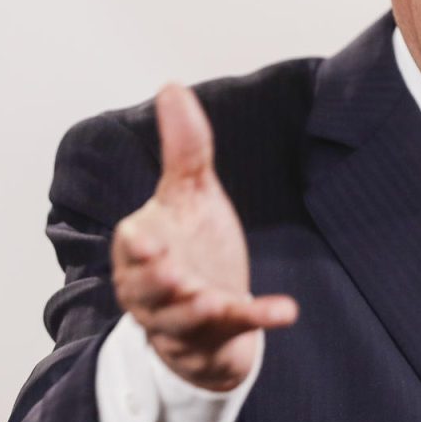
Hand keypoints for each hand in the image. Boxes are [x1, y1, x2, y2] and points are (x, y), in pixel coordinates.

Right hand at [112, 83, 297, 389]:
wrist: (210, 309)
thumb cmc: (190, 245)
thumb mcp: (190, 194)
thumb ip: (184, 147)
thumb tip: (171, 85)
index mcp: (144, 248)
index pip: (133, 242)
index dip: (140, 244)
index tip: (148, 240)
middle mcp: (153, 287)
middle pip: (148, 287)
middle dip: (158, 281)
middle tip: (173, 273)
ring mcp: (182, 317)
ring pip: (182, 317)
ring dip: (197, 309)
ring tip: (214, 301)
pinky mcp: (216, 336)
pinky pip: (236, 326)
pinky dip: (259, 318)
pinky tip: (286, 310)